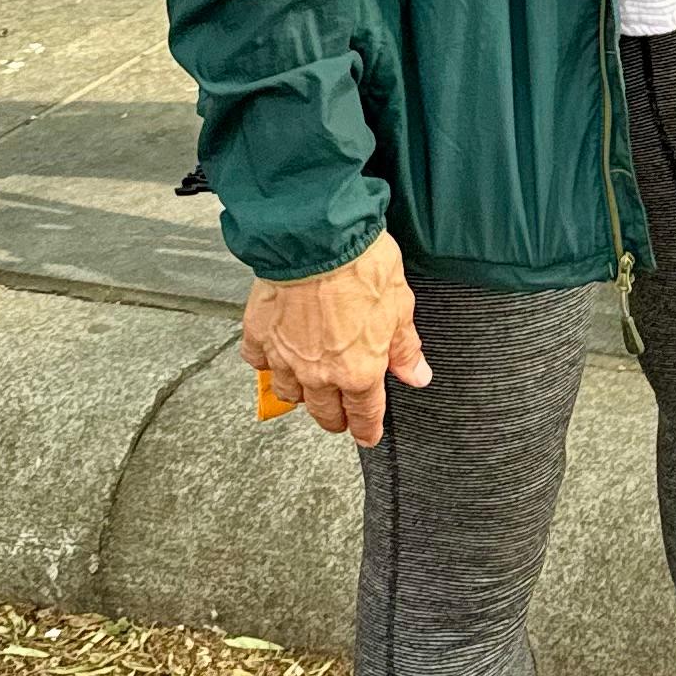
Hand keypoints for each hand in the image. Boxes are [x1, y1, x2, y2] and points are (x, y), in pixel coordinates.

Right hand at [242, 233, 427, 445]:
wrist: (317, 239)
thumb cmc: (363, 266)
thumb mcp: (400, 307)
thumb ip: (405, 348)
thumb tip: (416, 375)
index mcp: (358, 371)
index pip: (364, 414)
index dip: (367, 430)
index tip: (367, 436)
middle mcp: (318, 373)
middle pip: (323, 412)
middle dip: (334, 419)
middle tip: (339, 418)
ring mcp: (285, 357)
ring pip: (288, 393)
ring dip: (300, 395)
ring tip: (308, 388)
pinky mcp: (259, 335)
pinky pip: (259, 362)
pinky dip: (267, 362)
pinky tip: (275, 354)